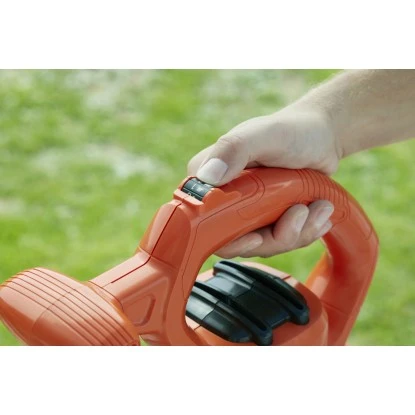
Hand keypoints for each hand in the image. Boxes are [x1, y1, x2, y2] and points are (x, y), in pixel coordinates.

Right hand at [187, 103, 341, 257]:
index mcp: (210, 182)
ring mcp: (248, 213)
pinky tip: (320, 211)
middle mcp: (225, 201)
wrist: (321, 137)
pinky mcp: (269, 221)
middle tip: (301, 212)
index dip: (228, 239)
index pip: (204, 223)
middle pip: (238, 242)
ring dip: (297, 232)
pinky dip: (306, 231)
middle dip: (275, 237)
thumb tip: (207, 176)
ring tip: (319, 207)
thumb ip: (233, 149)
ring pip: (265, 245)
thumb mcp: (262, 135)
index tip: (257, 236)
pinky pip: (283, 241)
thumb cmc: (290, 130)